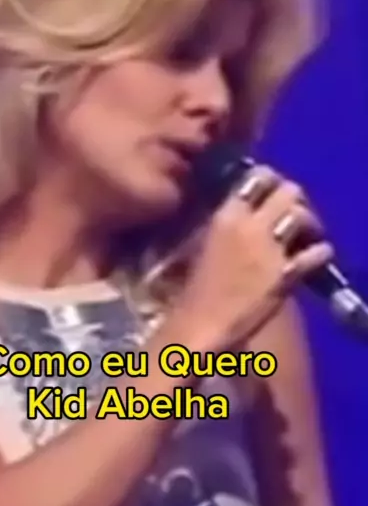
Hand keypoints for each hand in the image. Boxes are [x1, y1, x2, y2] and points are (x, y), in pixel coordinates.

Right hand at [168, 166, 332, 349]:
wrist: (199, 328)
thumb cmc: (186, 291)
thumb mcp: (191, 246)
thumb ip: (212, 223)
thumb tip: (223, 211)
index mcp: (225, 216)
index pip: (257, 177)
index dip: (268, 180)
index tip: (268, 190)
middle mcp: (251, 226)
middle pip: (288, 190)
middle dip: (292, 198)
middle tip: (288, 211)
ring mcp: (271, 251)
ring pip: (303, 215)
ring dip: (308, 221)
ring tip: (304, 233)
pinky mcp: (287, 276)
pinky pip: (316, 253)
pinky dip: (320, 251)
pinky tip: (315, 256)